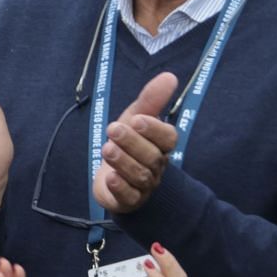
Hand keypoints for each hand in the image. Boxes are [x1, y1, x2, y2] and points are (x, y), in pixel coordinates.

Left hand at [91, 72, 178, 213]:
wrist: (115, 179)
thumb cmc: (130, 145)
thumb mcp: (136, 119)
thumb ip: (151, 100)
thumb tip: (170, 76)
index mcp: (161, 145)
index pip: (168, 138)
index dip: (154, 129)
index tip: (136, 119)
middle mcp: (156, 166)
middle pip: (152, 156)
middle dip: (132, 142)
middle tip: (113, 129)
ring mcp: (144, 185)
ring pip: (139, 175)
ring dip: (123, 161)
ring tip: (107, 148)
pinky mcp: (128, 200)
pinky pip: (129, 196)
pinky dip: (120, 187)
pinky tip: (110, 178)